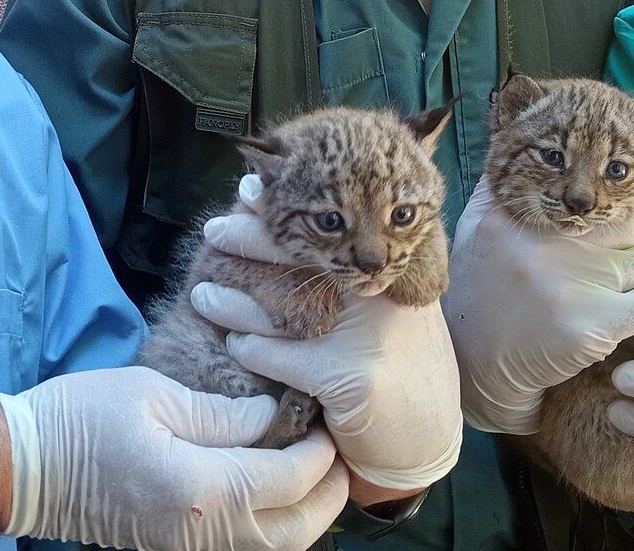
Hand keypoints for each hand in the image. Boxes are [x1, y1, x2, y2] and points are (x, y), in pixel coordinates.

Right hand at [0, 367, 347, 550]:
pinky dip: (277, 524)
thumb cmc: (83, 419)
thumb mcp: (155, 396)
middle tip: (341, 456)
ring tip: (322, 475)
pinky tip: (283, 492)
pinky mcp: (179, 545)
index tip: (327, 422)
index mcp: (199, 487)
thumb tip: (273, 416)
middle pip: (293, 530)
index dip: (318, 454)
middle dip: (328, 495)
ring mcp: (189, 545)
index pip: (287, 480)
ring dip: (308, 514)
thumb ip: (224, 413)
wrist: (25, 467)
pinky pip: (246, 544)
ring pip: (273, 546)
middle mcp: (201, 529)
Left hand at [200, 175, 462, 498]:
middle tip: (213, 230)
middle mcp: (385, 294)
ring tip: (204, 295)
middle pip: (308, 257)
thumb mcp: (390, 320)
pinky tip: (237, 346)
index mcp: (394, 272)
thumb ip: (359, 287)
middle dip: (254, 239)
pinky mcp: (353, 377)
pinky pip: (283, 357)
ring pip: (285, 307)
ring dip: (236, 302)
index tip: (250, 192)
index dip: (290, 208)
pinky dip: (254, 351)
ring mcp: (372, 333)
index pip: (334, 229)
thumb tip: (300, 244)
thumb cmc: (402, 375)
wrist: (429, 442)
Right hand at [444, 178, 633, 433]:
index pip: (587, 190)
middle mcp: (543, 242)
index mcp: (511, 214)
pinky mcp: (593, 324)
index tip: (624, 212)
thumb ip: (506, 186)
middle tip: (625, 262)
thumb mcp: (478, 228)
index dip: (614, 202)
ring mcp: (571, 283)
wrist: (478, 369)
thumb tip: (564, 145)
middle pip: (628, 223)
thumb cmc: (484, 295)